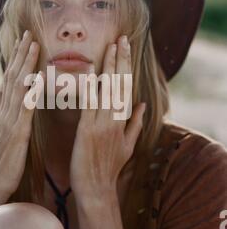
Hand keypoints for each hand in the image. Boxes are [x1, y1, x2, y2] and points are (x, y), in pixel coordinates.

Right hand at [0, 30, 43, 201]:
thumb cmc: (5, 158)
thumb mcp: (6, 130)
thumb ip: (5, 109)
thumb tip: (1, 92)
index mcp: (8, 110)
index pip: (13, 79)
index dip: (18, 58)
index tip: (25, 40)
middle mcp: (8, 111)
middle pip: (14, 76)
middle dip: (22, 54)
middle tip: (29, 32)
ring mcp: (12, 120)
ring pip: (19, 87)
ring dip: (25, 65)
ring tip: (33, 45)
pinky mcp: (18, 132)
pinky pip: (25, 109)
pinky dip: (30, 92)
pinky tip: (36, 78)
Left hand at [70, 34, 145, 207]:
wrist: (96, 189)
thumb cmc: (109, 167)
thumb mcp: (128, 146)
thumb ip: (134, 124)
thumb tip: (141, 105)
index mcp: (123, 122)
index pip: (127, 88)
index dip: (126, 67)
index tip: (126, 48)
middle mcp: (115, 120)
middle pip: (120, 85)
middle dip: (121, 61)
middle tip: (122, 39)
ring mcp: (102, 125)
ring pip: (107, 91)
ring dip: (109, 68)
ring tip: (112, 47)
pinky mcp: (87, 131)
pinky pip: (90, 105)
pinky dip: (91, 87)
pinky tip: (91, 72)